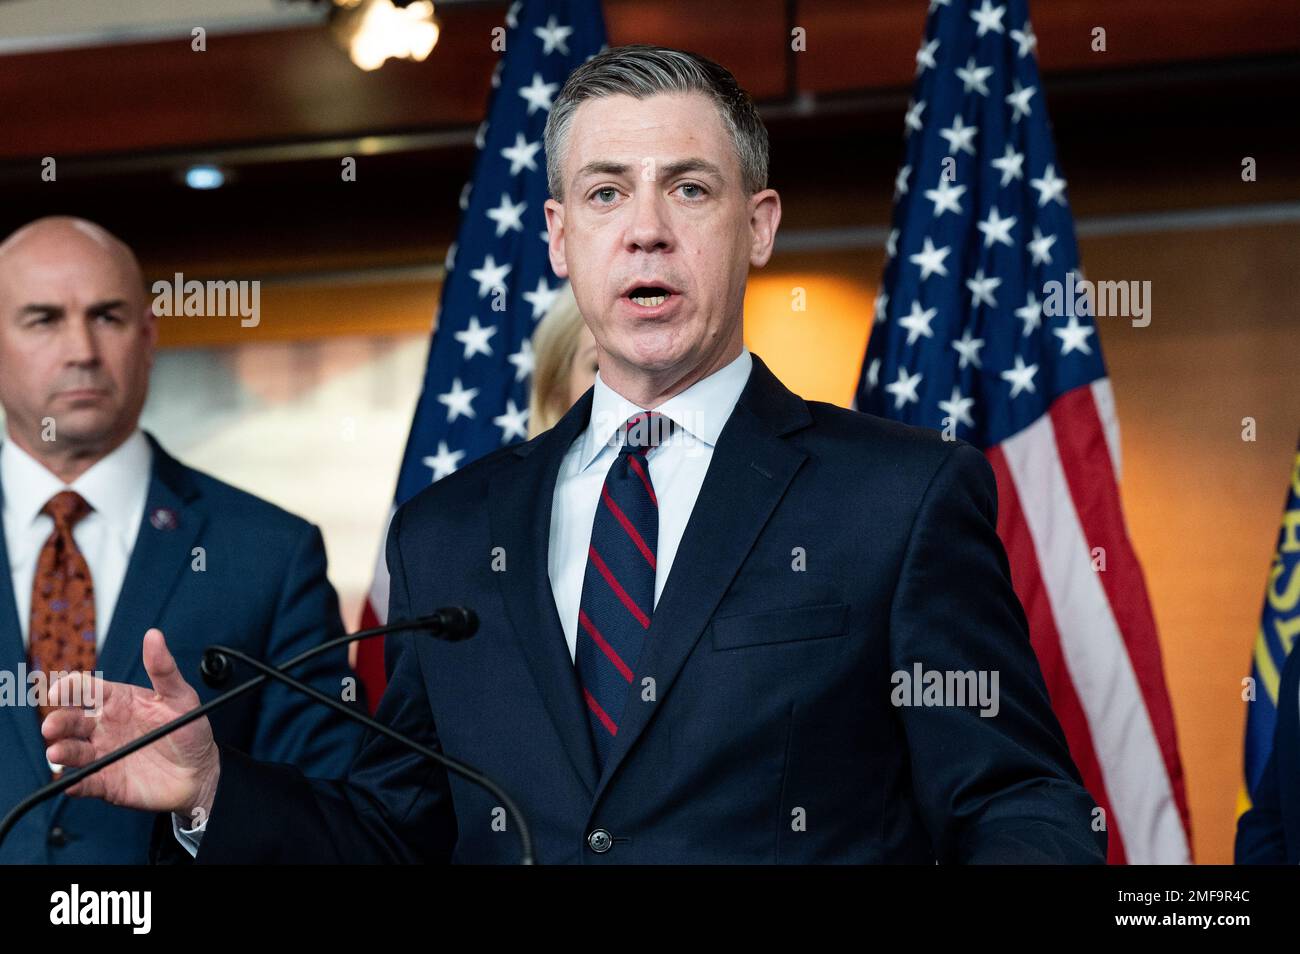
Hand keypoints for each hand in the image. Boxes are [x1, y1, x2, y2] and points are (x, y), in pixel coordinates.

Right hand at [42, 628, 220, 824]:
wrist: (200, 772)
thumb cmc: (189, 730)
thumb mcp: (180, 697)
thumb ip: (163, 669)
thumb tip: (154, 635)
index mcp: (117, 701)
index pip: (85, 690)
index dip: (69, 689)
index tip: (59, 692)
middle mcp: (104, 726)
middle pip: (71, 720)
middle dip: (58, 722)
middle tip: (52, 727)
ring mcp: (103, 754)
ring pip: (73, 751)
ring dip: (61, 751)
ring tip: (57, 752)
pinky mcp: (106, 781)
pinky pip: (86, 782)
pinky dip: (76, 783)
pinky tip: (73, 783)